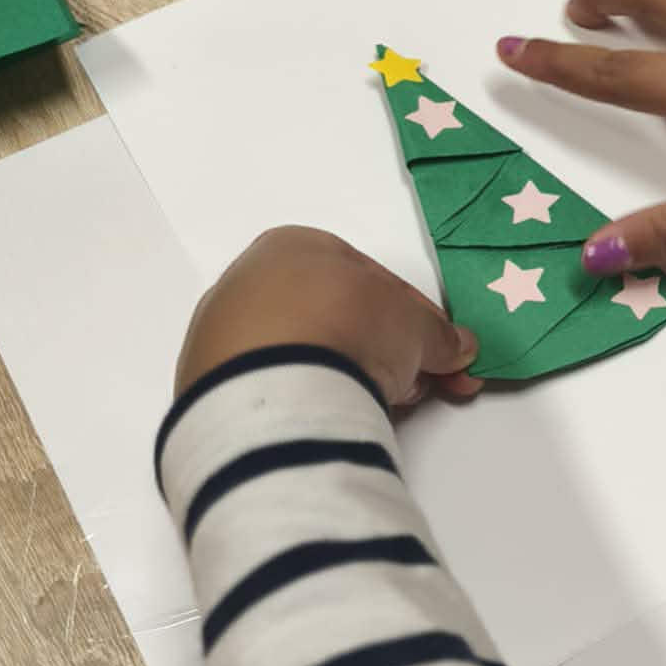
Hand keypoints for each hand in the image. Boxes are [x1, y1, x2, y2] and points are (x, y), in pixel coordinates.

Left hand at [176, 226, 481, 405]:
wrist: (276, 381)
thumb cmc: (351, 325)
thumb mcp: (417, 326)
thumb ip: (439, 335)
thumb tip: (458, 350)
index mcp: (297, 245)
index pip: (371, 283)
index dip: (417, 323)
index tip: (443, 359)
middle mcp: (251, 278)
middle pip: (337, 319)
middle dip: (386, 354)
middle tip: (419, 387)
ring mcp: (221, 332)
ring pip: (302, 354)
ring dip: (349, 378)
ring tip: (379, 408)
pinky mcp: (207, 382)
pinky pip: (273, 387)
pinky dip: (305, 400)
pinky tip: (331, 420)